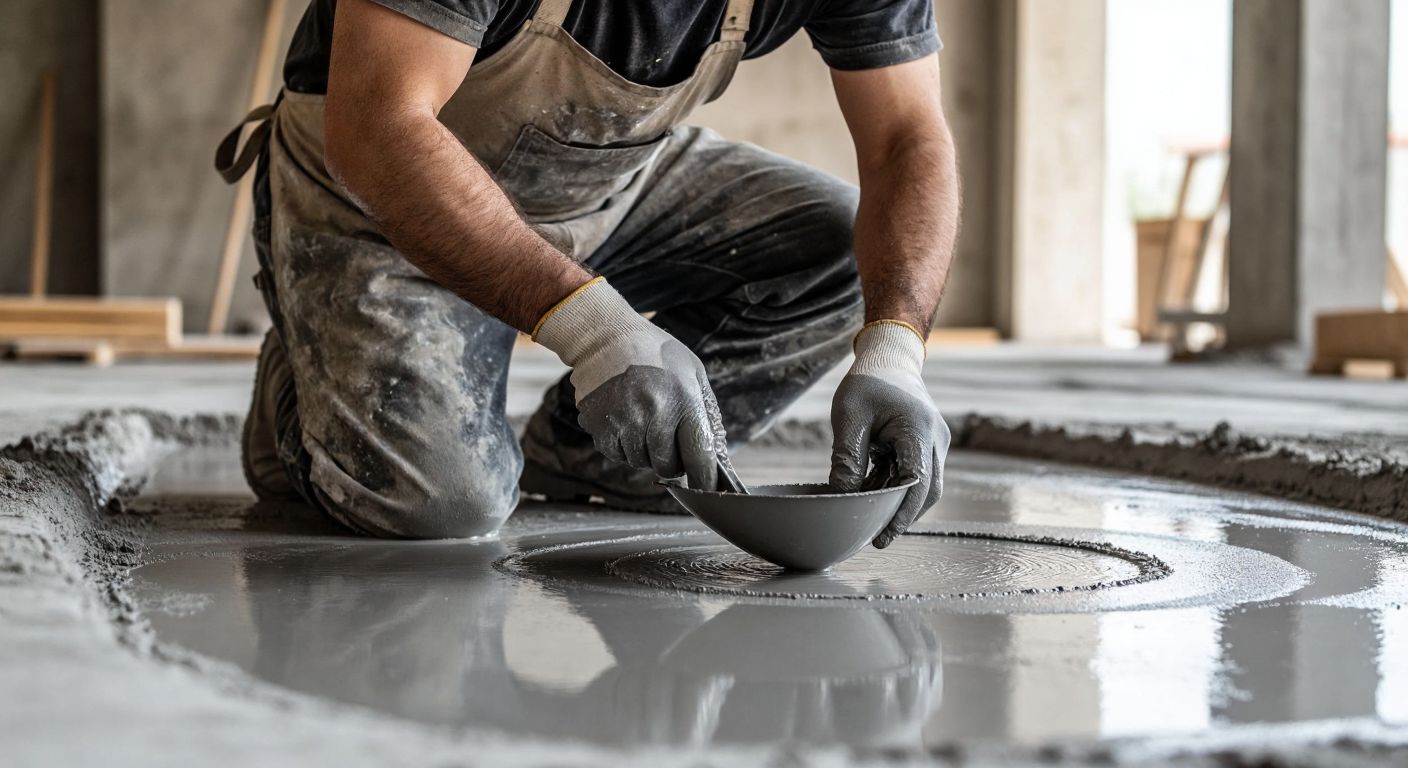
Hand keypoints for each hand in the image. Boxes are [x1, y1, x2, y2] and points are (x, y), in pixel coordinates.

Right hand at [534, 278, 724, 490]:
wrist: (605, 336)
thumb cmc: (656, 353)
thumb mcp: (693, 372)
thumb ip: (707, 412)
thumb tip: (719, 455)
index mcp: (683, 400)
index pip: (699, 455)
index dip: (705, 477)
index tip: (706, 488)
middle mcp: (654, 414)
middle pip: (668, 466)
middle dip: (671, 461)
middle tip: (668, 441)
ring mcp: (624, 422)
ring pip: (641, 462)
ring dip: (645, 451)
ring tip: (643, 421)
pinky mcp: (599, 426)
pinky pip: (617, 455)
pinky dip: (623, 446)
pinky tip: (624, 421)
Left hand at [830, 321, 949, 547]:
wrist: (889, 359)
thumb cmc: (867, 384)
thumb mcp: (848, 416)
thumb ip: (846, 458)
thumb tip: (841, 498)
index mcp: (919, 429)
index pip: (916, 482)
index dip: (900, 514)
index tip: (880, 536)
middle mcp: (937, 439)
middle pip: (928, 492)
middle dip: (903, 517)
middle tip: (876, 538)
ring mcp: (937, 444)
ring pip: (927, 488)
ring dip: (901, 505)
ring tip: (871, 517)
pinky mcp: (930, 447)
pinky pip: (919, 476)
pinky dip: (899, 490)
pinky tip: (874, 495)